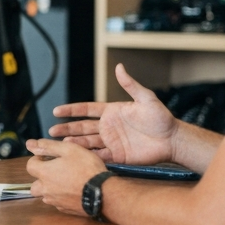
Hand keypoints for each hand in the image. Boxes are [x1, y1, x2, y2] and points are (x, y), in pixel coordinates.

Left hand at [25, 138, 107, 216]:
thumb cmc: (86, 167)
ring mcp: (55, 201)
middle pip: (34, 185)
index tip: (49, 157)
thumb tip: (30, 143)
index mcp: (44, 173)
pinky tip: (73, 191)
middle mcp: (46, 189)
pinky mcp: (65, 210)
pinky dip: (61, 197)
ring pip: (45, 195)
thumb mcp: (69, 149)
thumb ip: (49, 146)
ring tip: (65, 181)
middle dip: (41, 178)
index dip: (37, 159)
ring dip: (50, 189)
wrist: (103, 192)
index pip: (30, 166)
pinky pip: (57, 203)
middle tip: (56, 172)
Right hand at [47, 64, 178, 165]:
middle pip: (83, 127)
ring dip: (75, 143)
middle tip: (52, 130)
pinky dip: (89, 156)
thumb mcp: (146, 98)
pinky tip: (78, 157)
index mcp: (112, 112)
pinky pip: (100, 156)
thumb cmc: (161, 117)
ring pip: (88, 142)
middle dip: (67, 129)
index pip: (87, 109)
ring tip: (61, 144)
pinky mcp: (118, 155)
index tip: (57, 111)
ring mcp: (112, 142)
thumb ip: (130, 84)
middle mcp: (109, 127)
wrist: (172, 139)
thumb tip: (119, 67)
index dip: (72, 110)